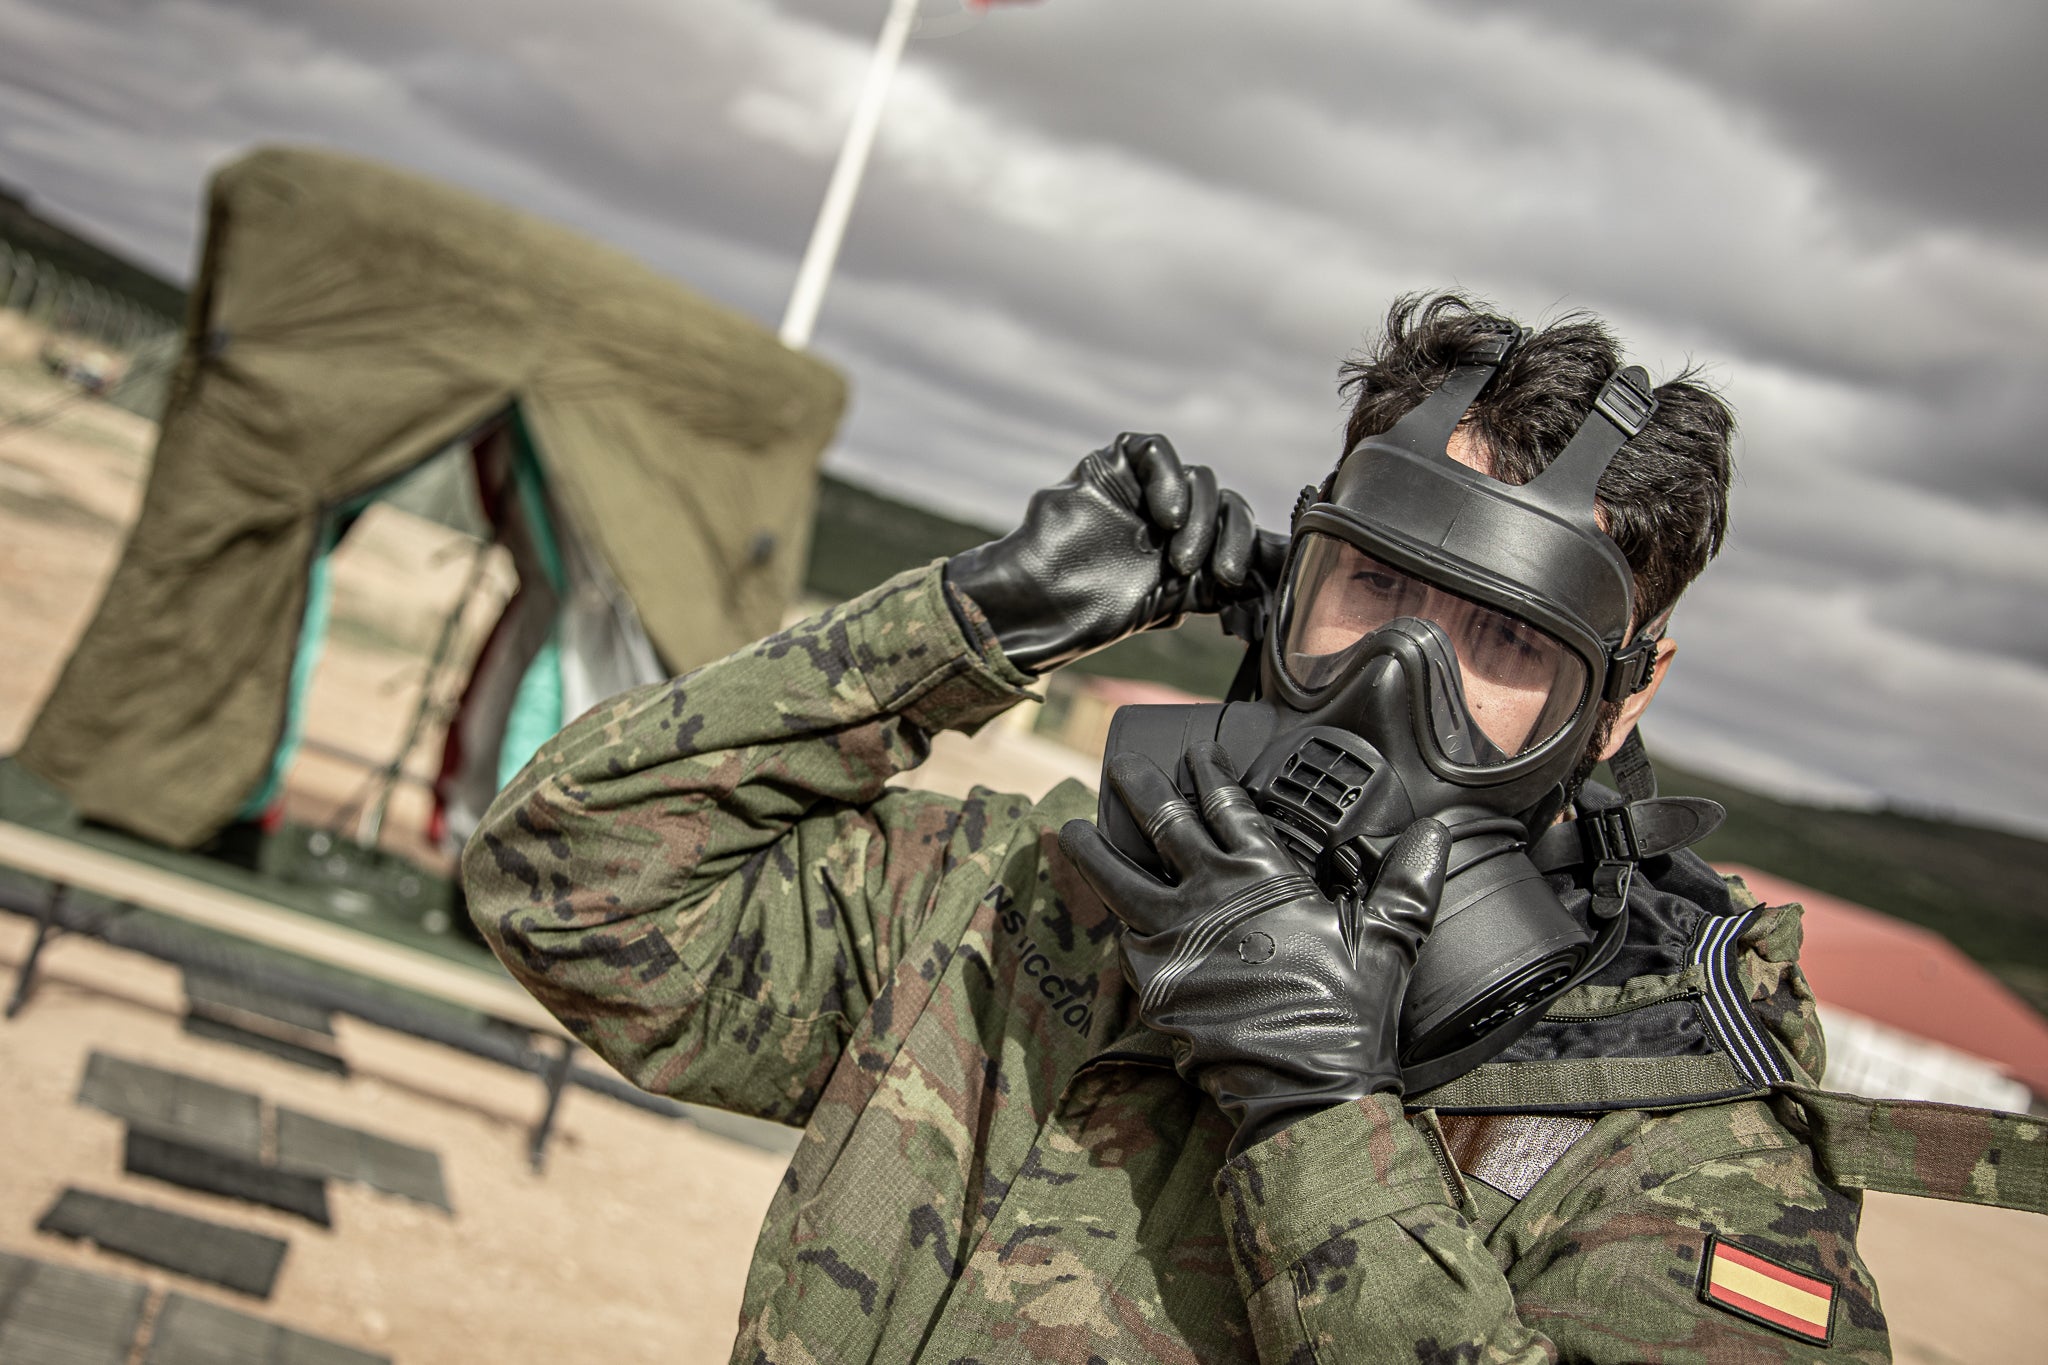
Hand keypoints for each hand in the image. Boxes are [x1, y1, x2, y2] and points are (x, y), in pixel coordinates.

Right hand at [944, 433, 1280, 673]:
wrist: (1042, 602)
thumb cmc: (1098, 611)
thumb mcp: (1180, 600)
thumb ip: (1229, 583)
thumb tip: (1291, 577)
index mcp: (1193, 550)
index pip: (1242, 532)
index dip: (1264, 546)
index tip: (1282, 570)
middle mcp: (1174, 518)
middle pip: (1229, 505)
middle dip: (1234, 540)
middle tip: (1221, 575)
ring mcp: (1147, 489)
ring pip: (1202, 480)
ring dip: (1202, 519)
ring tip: (1181, 560)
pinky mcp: (1117, 465)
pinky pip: (1157, 451)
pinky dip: (1171, 478)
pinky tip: (1166, 515)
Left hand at [1060, 742, 1449, 1155]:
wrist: (1306, 1090)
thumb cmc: (1349, 1016)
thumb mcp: (1388, 940)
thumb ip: (1408, 880)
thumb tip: (1438, 832)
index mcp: (1265, 876)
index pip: (1230, 807)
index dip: (1211, 774)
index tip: (1196, 752)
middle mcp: (1211, 896)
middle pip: (1164, 825)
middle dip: (1141, 789)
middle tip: (1122, 766)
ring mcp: (1174, 938)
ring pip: (1119, 878)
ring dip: (1095, 849)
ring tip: (1073, 828)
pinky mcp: (1152, 983)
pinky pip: (1123, 943)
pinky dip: (1113, 923)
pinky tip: (1104, 914)